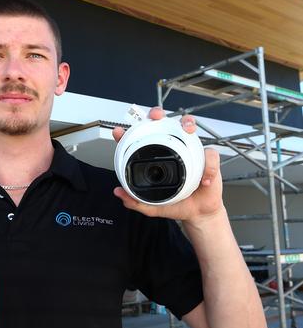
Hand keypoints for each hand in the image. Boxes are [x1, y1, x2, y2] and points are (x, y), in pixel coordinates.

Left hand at [112, 107, 223, 222]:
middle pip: (162, 124)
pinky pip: (209, 156)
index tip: (119, 132)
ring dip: (187, 123)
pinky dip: (208, 167)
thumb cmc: (176, 204)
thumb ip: (135, 201)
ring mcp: (190, 151)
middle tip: (154, 117)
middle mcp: (171, 149)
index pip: (139, 140)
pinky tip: (204, 180)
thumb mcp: (152, 206)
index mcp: (155, 158)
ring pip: (188, 127)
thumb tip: (118, 192)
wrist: (199, 212)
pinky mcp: (207, 159)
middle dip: (157, 114)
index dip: (129, 133)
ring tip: (187, 130)